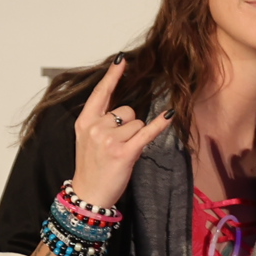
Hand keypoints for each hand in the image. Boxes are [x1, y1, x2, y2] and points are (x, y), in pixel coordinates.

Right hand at [71, 58, 172, 210]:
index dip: (112, 76)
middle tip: (119, 145)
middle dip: (129, 125)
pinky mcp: (124, 153)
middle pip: (127, 110)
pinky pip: (147, 132)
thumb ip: (100, 121)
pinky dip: (160, 124)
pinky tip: (170, 114)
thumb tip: (123, 110)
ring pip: (137, 123)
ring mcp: (109, 140)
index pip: (100, 93)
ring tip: (123, 153)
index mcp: (85, 122)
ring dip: (136, 137)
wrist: (89, 195)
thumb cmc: (91, 168)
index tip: (122, 60)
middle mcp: (96, 127)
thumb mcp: (87, 140)